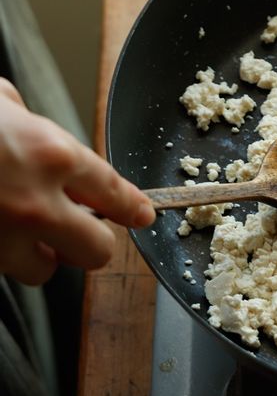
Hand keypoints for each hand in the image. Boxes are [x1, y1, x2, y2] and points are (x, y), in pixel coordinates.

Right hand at [0, 78, 154, 284]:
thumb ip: (29, 124)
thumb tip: (37, 133)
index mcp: (51, 155)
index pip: (113, 193)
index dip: (132, 209)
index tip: (142, 215)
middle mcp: (35, 203)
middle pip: (96, 251)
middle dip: (92, 243)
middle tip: (81, 229)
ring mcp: (0, 235)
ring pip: (44, 271)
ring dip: (42, 255)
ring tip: (26, 233)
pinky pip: (1, 268)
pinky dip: (3, 254)